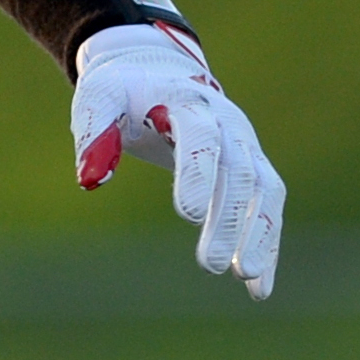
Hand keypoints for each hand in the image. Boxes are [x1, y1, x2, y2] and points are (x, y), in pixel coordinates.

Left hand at [71, 20, 282, 298]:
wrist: (158, 71)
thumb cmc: (124, 90)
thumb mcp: (98, 97)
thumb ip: (94, 133)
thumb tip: (90, 181)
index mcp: (189, 103)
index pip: (202, 138)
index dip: (198, 173)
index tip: (188, 214)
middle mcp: (228, 123)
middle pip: (239, 172)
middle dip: (227, 219)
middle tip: (207, 264)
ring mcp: (246, 146)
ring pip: (264, 192)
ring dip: (259, 236)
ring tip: (247, 280)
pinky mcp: (254, 167)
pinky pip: (269, 207)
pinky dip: (268, 245)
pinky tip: (259, 288)